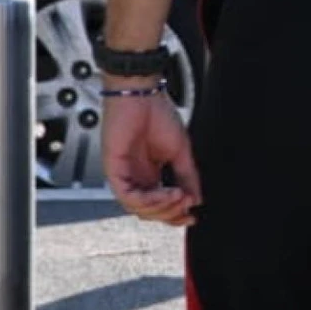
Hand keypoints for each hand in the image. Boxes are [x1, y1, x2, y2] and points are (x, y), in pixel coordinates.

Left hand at [103, 89, 201, 226]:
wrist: (141, 94)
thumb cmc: (157, 113)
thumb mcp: (181, 150)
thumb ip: (188, 176)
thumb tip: (197, 198)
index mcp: (150, 173)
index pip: (160, 204)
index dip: (176, 214)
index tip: (193, 215)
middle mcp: (136, 178)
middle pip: (149, 211)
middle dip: (171, 212)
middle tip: (188, 204)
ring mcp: (124, 176)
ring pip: (138, 209)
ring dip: (162, 207)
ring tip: (180, 196)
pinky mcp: (113, 171)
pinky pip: (128, 196)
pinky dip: (150, 199)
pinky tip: (166, 193)